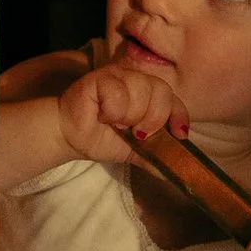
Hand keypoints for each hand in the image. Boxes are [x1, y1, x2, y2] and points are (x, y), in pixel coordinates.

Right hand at [55, 59, 186, 167]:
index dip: (179, 115)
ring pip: (141, 92)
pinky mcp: (101, 77)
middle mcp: (138, 81)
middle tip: (135, 132)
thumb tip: (179, 174)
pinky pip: (118, 94)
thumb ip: (155, 157)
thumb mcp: (135, 151)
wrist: (71, 137)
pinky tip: (101, 115)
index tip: (179, 134)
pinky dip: (112, 112)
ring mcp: (120, 76)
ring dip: (128, 117)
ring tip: (114, 123)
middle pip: (162, 93)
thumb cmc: (102, 139)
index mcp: (150, 95)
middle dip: (152, 119)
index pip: (174, 99)